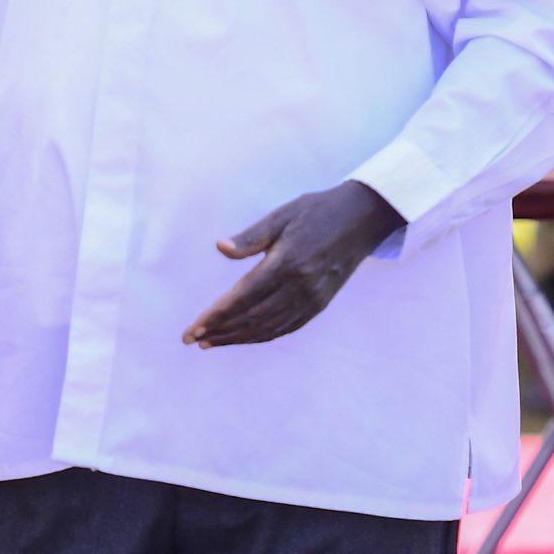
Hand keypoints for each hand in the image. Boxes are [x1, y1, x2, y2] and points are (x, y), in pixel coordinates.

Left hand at [183, 181, 403, 349]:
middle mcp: (300, 287)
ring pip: (267, 328)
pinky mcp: (319, 305)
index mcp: (287, 263)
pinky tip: (242, 336)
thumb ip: (250, 237)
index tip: (192, 328)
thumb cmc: (316, 212)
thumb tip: (220, 248)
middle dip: (219, 331)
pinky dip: (261, 336)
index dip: (215, 316)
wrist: (362, 219)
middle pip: (251, 318)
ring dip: (236, 338)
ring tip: (210, 342)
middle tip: (192, 339)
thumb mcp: (281, 216)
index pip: (242, 298)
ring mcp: (312, 299)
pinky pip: (286, 327)